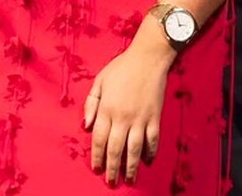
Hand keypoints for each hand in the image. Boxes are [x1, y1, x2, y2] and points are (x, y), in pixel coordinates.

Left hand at [82, 36, 171, 185]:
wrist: (147, 58)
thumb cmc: (121, 67)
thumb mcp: (99, 81)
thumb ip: (91, 103)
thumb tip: (87, 125)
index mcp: (107, 109)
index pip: (99, 139)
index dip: (97, 157)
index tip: (96, 169)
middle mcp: (122, 117)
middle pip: (115, 149)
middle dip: (112, 168)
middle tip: (111, 182)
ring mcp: (140, 118)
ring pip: (134, 149)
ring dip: (131, 167)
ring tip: (129, 179)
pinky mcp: (154, 117)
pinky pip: (152, 140)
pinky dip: (150, 152)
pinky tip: (147, 162)